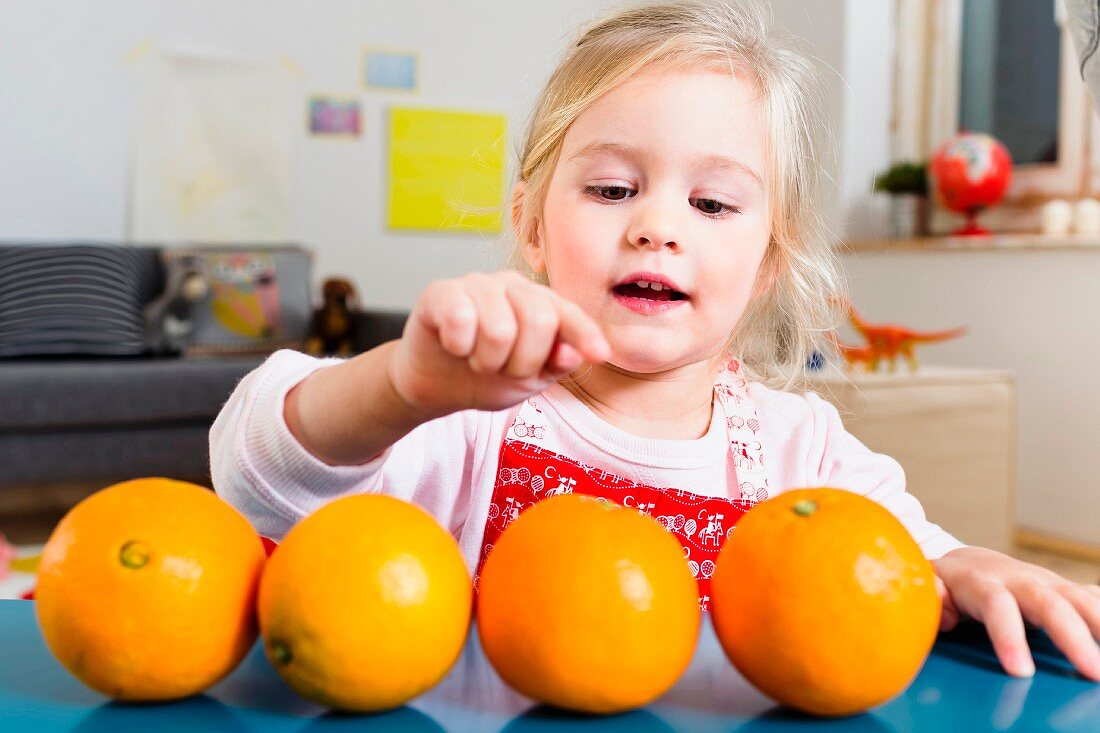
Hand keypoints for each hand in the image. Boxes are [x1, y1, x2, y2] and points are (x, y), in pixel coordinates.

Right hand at [389, 271, 610, 417]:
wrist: (435, 386)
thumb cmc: (485, 376)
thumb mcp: (530, 379)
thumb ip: (555, 365)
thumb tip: (573, 353)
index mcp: (539, 304)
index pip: (568, 314)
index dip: (584, 334)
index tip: (599, 355)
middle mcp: (511, 286)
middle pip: (539, 320)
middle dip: (523, 363)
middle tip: (503, 370)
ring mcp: (476, 285)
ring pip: (500, 328)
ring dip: (487, 361)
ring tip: (476, 360)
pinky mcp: (440, 292)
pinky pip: (461, 320)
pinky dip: (459, 347)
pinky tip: (453, 347)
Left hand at [933, 546, 1099, 680]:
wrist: (974, 562)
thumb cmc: (951, 583)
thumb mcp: (931, 586)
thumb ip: (932, 595)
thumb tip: (941, 614)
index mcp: (983, 583)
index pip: (997, 606)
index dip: (1009, 636)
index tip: (1020, 672)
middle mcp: (1022, 581)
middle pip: (1050, 605)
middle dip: (1073, 638)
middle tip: (1093, 672)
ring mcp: (1048, 584)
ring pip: (1079, 599)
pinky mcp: (1066, 591)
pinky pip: (1092, 599)